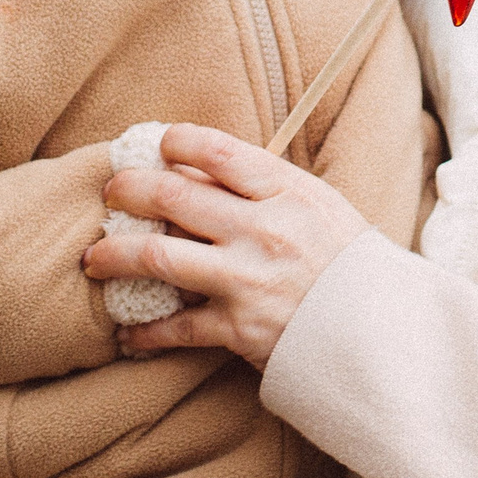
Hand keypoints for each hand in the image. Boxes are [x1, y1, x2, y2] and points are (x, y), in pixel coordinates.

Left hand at [84, 124, 370, 369]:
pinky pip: (176, 328)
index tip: (158, 144)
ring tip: (93, 259)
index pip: (219, 150)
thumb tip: (205, 167)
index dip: (177, 141)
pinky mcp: (240, 329)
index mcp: (288, 192)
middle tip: (110, 191)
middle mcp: (263, 230)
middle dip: (128, 189)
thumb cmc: (352, 267)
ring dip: (114, 255)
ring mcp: (248, 279)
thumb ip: (269, 188)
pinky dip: (144, 333)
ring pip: (157, 257)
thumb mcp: (322, 208)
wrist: (385, 335)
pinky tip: (126, 335)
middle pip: (173, 196)